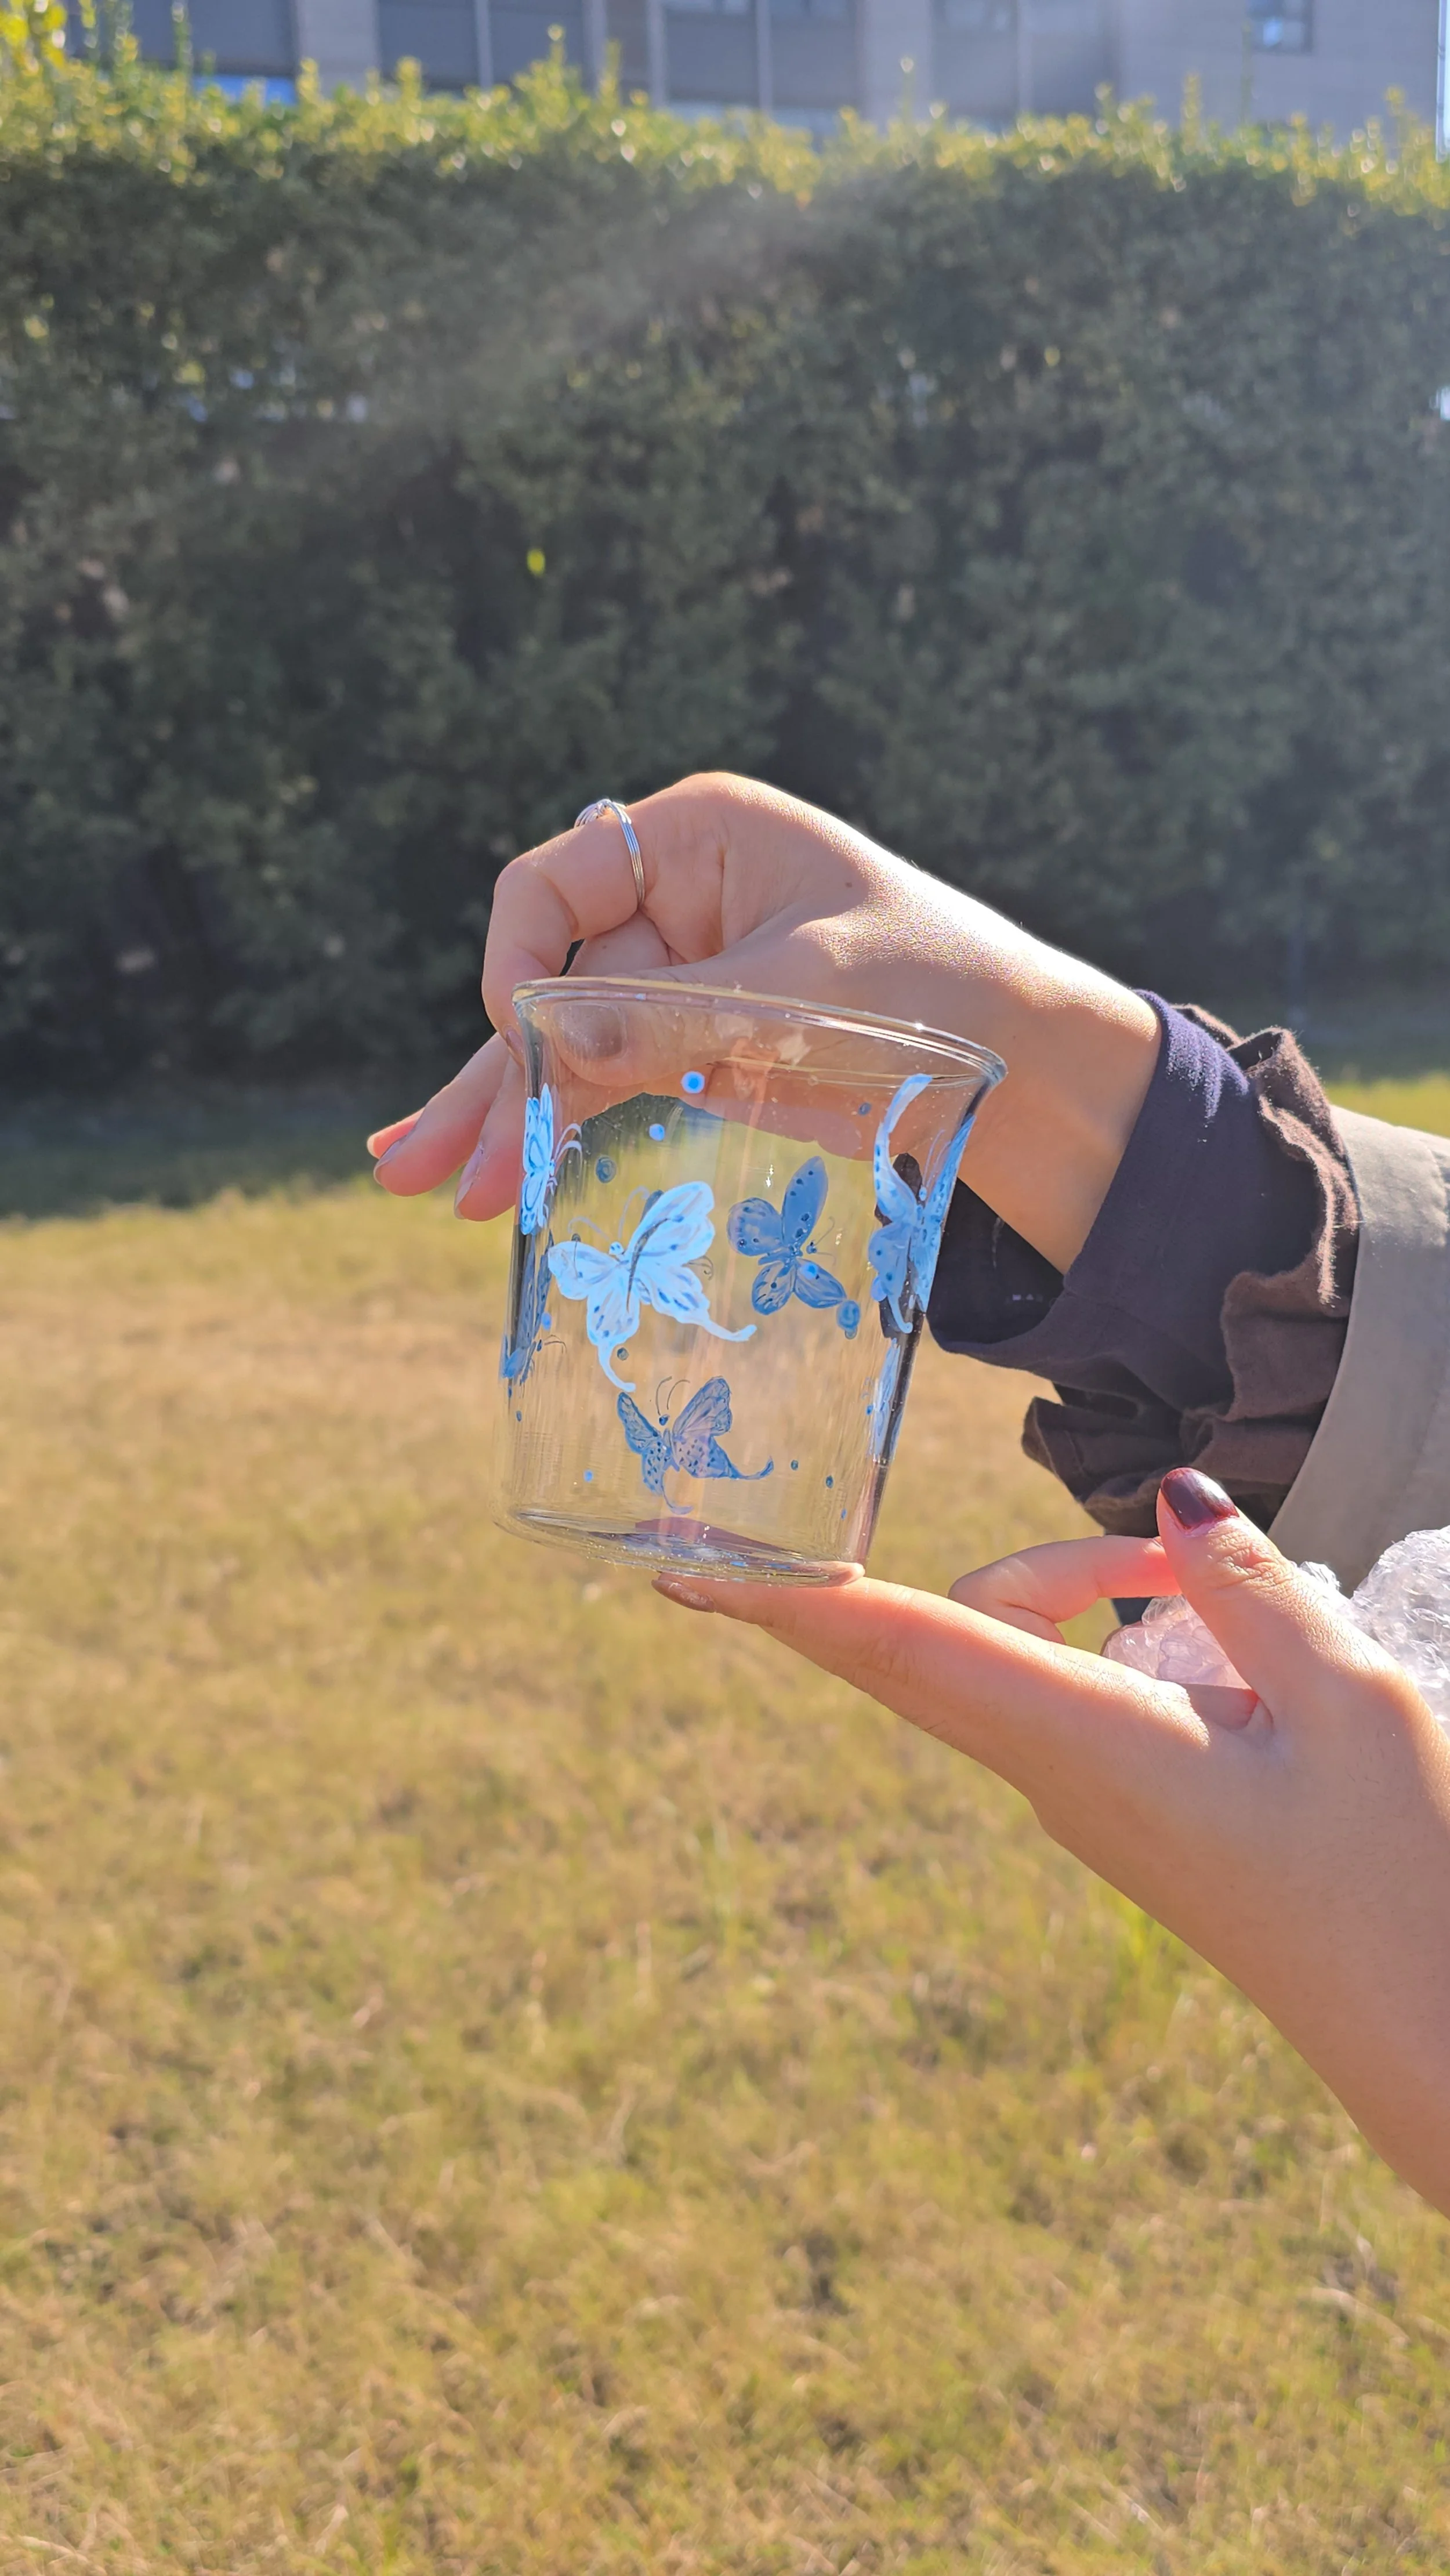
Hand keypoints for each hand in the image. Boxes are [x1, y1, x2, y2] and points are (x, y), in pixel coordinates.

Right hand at [367, 772, 1157, 1273]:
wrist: (1033, 1063)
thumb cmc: (940, 985)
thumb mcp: (802, 991)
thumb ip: (671, 1018)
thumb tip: (545, 1043)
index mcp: (697, 837)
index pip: (557, 884)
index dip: (524, 964)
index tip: (527, 1041)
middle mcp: (674, 904)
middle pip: (548, 983)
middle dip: (488, 1074)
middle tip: (422, 1165)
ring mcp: (683, 984)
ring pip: (566, 1051)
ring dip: (505, 1119)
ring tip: (432, 1189)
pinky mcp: (703, 1055)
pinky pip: (610, 1090)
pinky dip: (559, 1132)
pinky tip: (499, 1178)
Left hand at [653, 1470, 1449, 2215]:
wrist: (1422, 2033)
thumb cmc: (1397, 1874)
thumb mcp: (1347, 1700)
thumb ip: (1244, 1587)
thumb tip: (1168, 1497)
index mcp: (1089, 1746)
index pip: (903, 1649)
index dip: (791, 1600)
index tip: (683, 1569)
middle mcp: (1054, 1774)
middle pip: (947, 1633)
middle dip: (998, 1563)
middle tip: (1131, 1554)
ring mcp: (1075, 1798)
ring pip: (1010, 1650)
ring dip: (1082, 1586)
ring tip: (1211, 1595)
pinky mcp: (1112, 1806)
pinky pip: (1055, 1687)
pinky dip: (1103, 1631)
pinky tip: (1198, 1634)